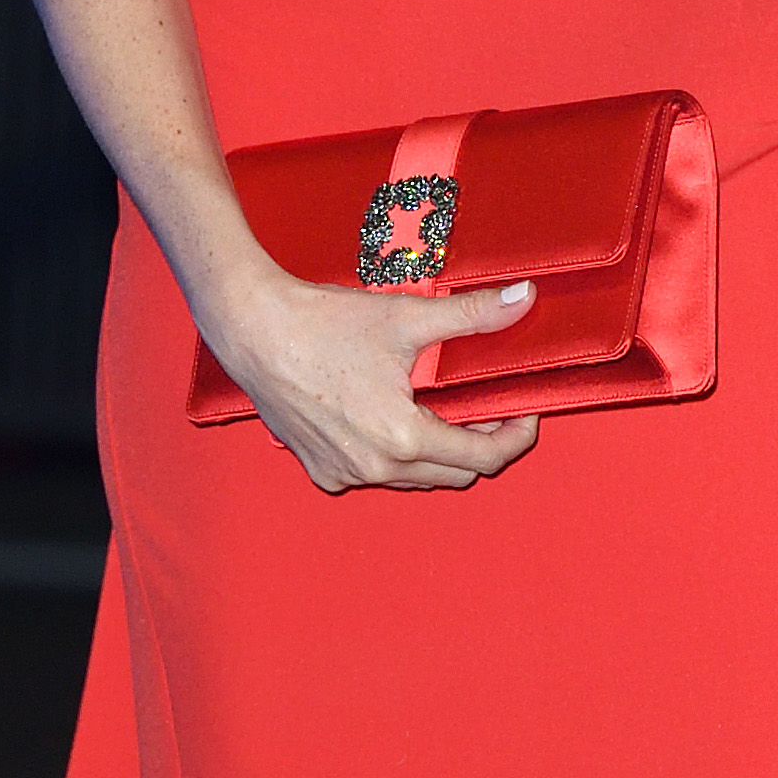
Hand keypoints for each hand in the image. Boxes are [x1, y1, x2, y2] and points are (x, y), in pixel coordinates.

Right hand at [211, 270, 542, 493]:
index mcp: (403, 438)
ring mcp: (344, 475)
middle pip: (453, 473)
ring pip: (414, 478)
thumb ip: (472, 315)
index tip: (524, 413)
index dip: (514, 437)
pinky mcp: (321, 470)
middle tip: (489, 406)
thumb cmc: (323, 323)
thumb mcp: (407, 317)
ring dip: (438, 452)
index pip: (483, 458)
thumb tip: (524, 299)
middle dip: (480, 444)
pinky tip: (392, 418)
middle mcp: (375, 468)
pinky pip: (375, 474)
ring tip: (444, 410)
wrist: (252, 330)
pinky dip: (394, 455)